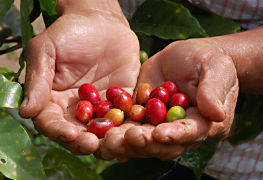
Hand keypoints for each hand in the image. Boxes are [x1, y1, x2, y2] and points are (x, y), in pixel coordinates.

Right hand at [19, 7, 139, 154]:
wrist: (102, 22)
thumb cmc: (69, 33)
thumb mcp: (47, 50)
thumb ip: (38, 80)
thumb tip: (25, 112)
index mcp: (53, 100)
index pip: (52, 122)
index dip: (59, 131)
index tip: (71, 135)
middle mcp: (76, 109)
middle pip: (78, 133)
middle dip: (85, 142)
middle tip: (93, 145)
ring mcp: (101, 107)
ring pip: (103, 130)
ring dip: (108, 140)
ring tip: (115, 145)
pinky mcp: (122, 101)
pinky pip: (126, 116)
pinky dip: (130, 126)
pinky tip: (136, 134)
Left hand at [95, 39, 237, 159]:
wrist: (188, 55)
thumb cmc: (207, 60)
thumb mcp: (215, 69)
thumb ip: (213, 90)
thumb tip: (216, 114)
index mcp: (204, 123)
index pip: (190, 132)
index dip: (175, 135)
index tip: (159, 134)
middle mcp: (181, 131)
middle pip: (163, 144)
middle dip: (145, 143)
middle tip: (127, 139)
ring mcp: (160, 125)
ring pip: (144, 140)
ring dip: (126, 142)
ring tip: (108, 140)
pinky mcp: (143, 115)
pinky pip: (129, 126)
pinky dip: (116, 131)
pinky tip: (101, 136)